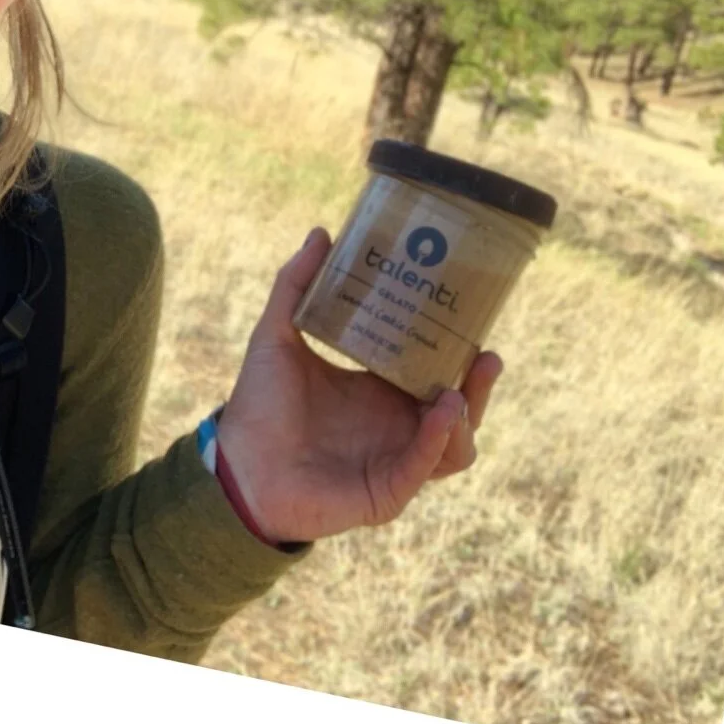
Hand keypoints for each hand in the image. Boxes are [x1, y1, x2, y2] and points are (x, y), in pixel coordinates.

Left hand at [212, 228, 503, 544]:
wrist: (237, 467)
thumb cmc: (257, 407)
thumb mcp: (278, 337)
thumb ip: (296, 286)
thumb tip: (321, 232)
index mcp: (380, 390)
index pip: (434, 368)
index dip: (457, 348)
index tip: (472, 318)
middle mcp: (396, 425)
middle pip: (458, 405)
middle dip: (479, 384)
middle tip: (486, 353)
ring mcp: (397, 459)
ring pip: (457, 443)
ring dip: (468, 414)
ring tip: (459, 388)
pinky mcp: (390, 491)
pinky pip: (426, 466)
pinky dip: (439, 440)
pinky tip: (441, 412)